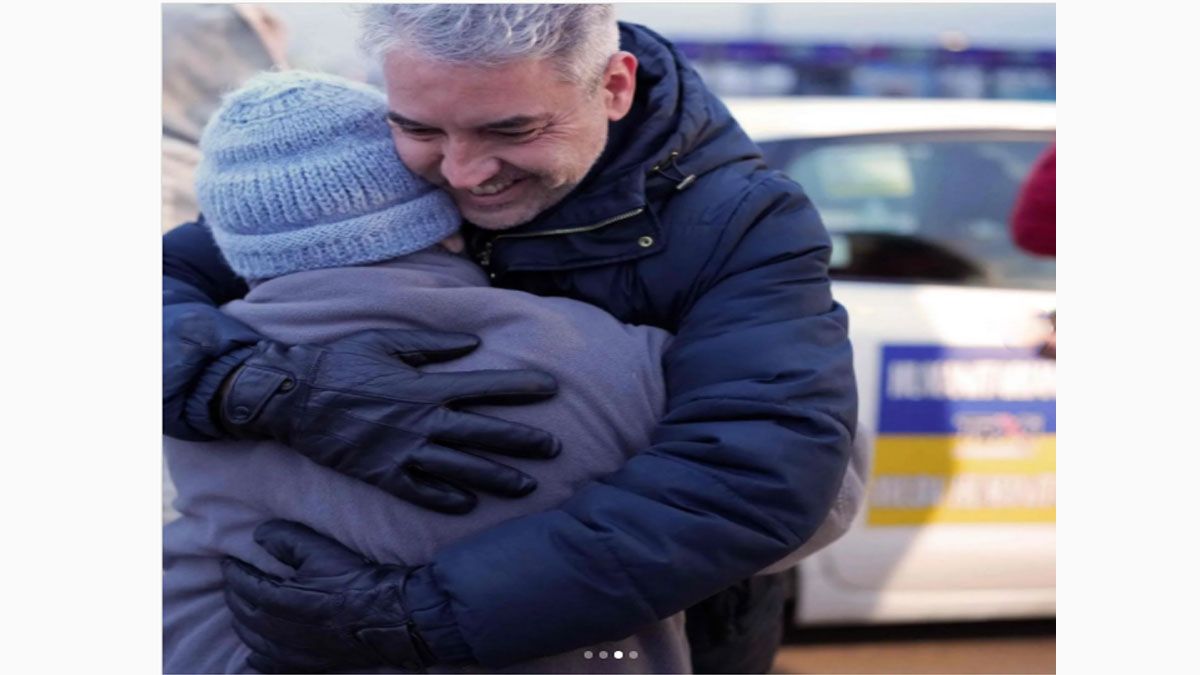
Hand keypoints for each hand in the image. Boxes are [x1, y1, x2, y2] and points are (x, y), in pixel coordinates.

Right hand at [219, 329, 559, 513]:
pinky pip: (419, 491)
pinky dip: (445, 499)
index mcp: (423, 387)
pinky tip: (468, 504)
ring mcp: (400, 452)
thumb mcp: (386, 342)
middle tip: (556, 447)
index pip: (483, 386)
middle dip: (521, 441)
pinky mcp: (381, 474)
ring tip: (526, 486)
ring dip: (495, 477)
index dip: (520, 387)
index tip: (552, 388)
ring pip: (459, 467)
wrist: (291, 399)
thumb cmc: (339, 363)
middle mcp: (419, 422)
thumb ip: (432, 345)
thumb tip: (474, 345)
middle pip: (481, 433)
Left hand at [223, 521, 432, 672]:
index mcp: (283, 601)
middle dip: (234, 597)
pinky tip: (254, 654)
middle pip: (246, 616)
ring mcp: (295, 653)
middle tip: (231, 583)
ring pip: (255, 643)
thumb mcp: (322, 549)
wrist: (394, 614)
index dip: (235, 574)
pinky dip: (258, 658)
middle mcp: (283, 632)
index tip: (228, 562)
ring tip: (239, 611)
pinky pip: (272, 666)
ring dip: (242, 625)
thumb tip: (258, 535)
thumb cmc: (358, 579)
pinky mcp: (310, 666)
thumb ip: (287, 539)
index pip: (246, 587)